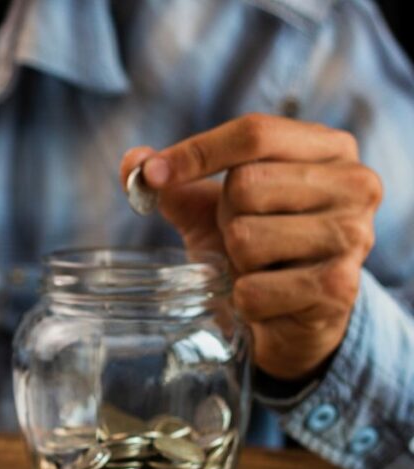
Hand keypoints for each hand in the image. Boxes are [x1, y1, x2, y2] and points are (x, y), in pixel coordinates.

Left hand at [120, 113, 381, 380]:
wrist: (289, 319)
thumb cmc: (256, 249)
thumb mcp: (212, 209)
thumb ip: (173, 183)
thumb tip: (132, 162)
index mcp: (329, 148)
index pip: (255, 132)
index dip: (197, 151)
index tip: (152, 175)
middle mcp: (353, 184)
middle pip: (247, 184)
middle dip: (225, 219)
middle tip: (241, 239)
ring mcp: (353, 236)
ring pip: (247, 237)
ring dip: (235, 263)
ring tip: (260, 269)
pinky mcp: (339, 288)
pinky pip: (254, 289)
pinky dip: (244, 300)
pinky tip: (267, 300)